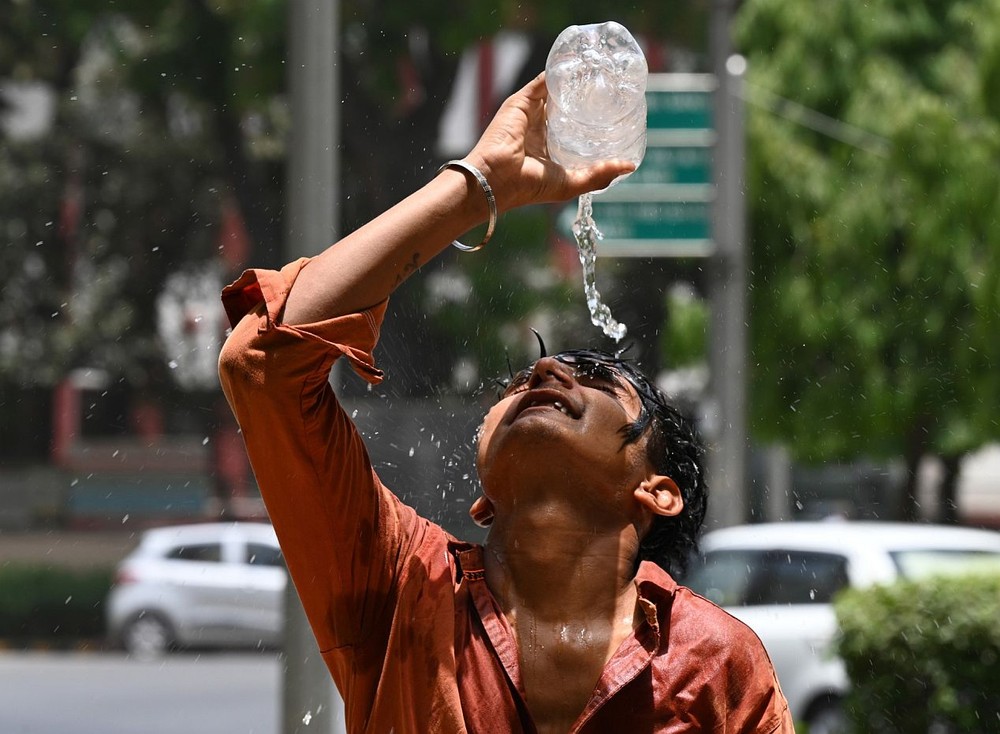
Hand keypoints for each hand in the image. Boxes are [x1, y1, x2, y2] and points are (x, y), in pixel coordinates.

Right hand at [465, 73, 634, 212]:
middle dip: (585, 100)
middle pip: (566, 108)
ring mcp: (530, 113)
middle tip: (610, 94)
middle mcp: (540, 129)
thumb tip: (630, 165)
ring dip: (574, 83)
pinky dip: (558, 73)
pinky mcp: (522, 101)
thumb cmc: (530, 185)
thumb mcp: (571, 183)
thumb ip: (599, 175)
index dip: (592, 124)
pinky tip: (577, 68)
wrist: (498, 178)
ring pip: (556, 92)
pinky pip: (542, 81)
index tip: (614, 118)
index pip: (573, 130)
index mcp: (549, 148)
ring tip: (598, 76)